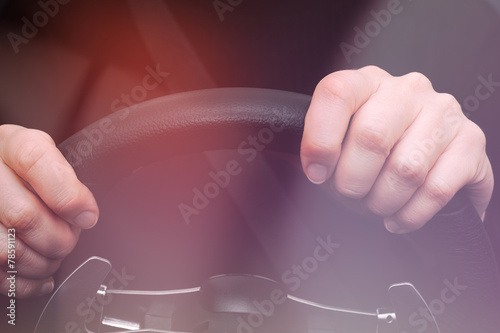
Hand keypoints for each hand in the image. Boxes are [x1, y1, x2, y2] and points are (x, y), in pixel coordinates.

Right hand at [0, 125, 98, 297]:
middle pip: (24, 215)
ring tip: (53, 256)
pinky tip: (39, 275)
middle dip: (59, 238)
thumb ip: (66, 179)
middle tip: (70, 239)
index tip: (88, 216)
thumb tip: (85, 214)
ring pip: (7, 250)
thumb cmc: (28, 172)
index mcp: (10, 144)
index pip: (34, 160)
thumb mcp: (48, 159)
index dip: (67, 194)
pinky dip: (24, 282)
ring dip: (41, 263)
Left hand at [300, 66, 492, 232]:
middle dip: (353, 181)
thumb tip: (317, 169)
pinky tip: (399, 216)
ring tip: (377, 203)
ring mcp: (443, 112)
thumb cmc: (372, 155)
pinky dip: (411, 214)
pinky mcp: (471, 141)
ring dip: (383, 201)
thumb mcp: (339, 143)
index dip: (320, 140)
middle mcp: (408, 90)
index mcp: (368, 82)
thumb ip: (321, 148)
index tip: (317, 172)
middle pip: (371, 136)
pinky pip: (436, 190)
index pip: (336, 93)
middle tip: (352, 193)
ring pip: (406, 169)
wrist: (423, 164)